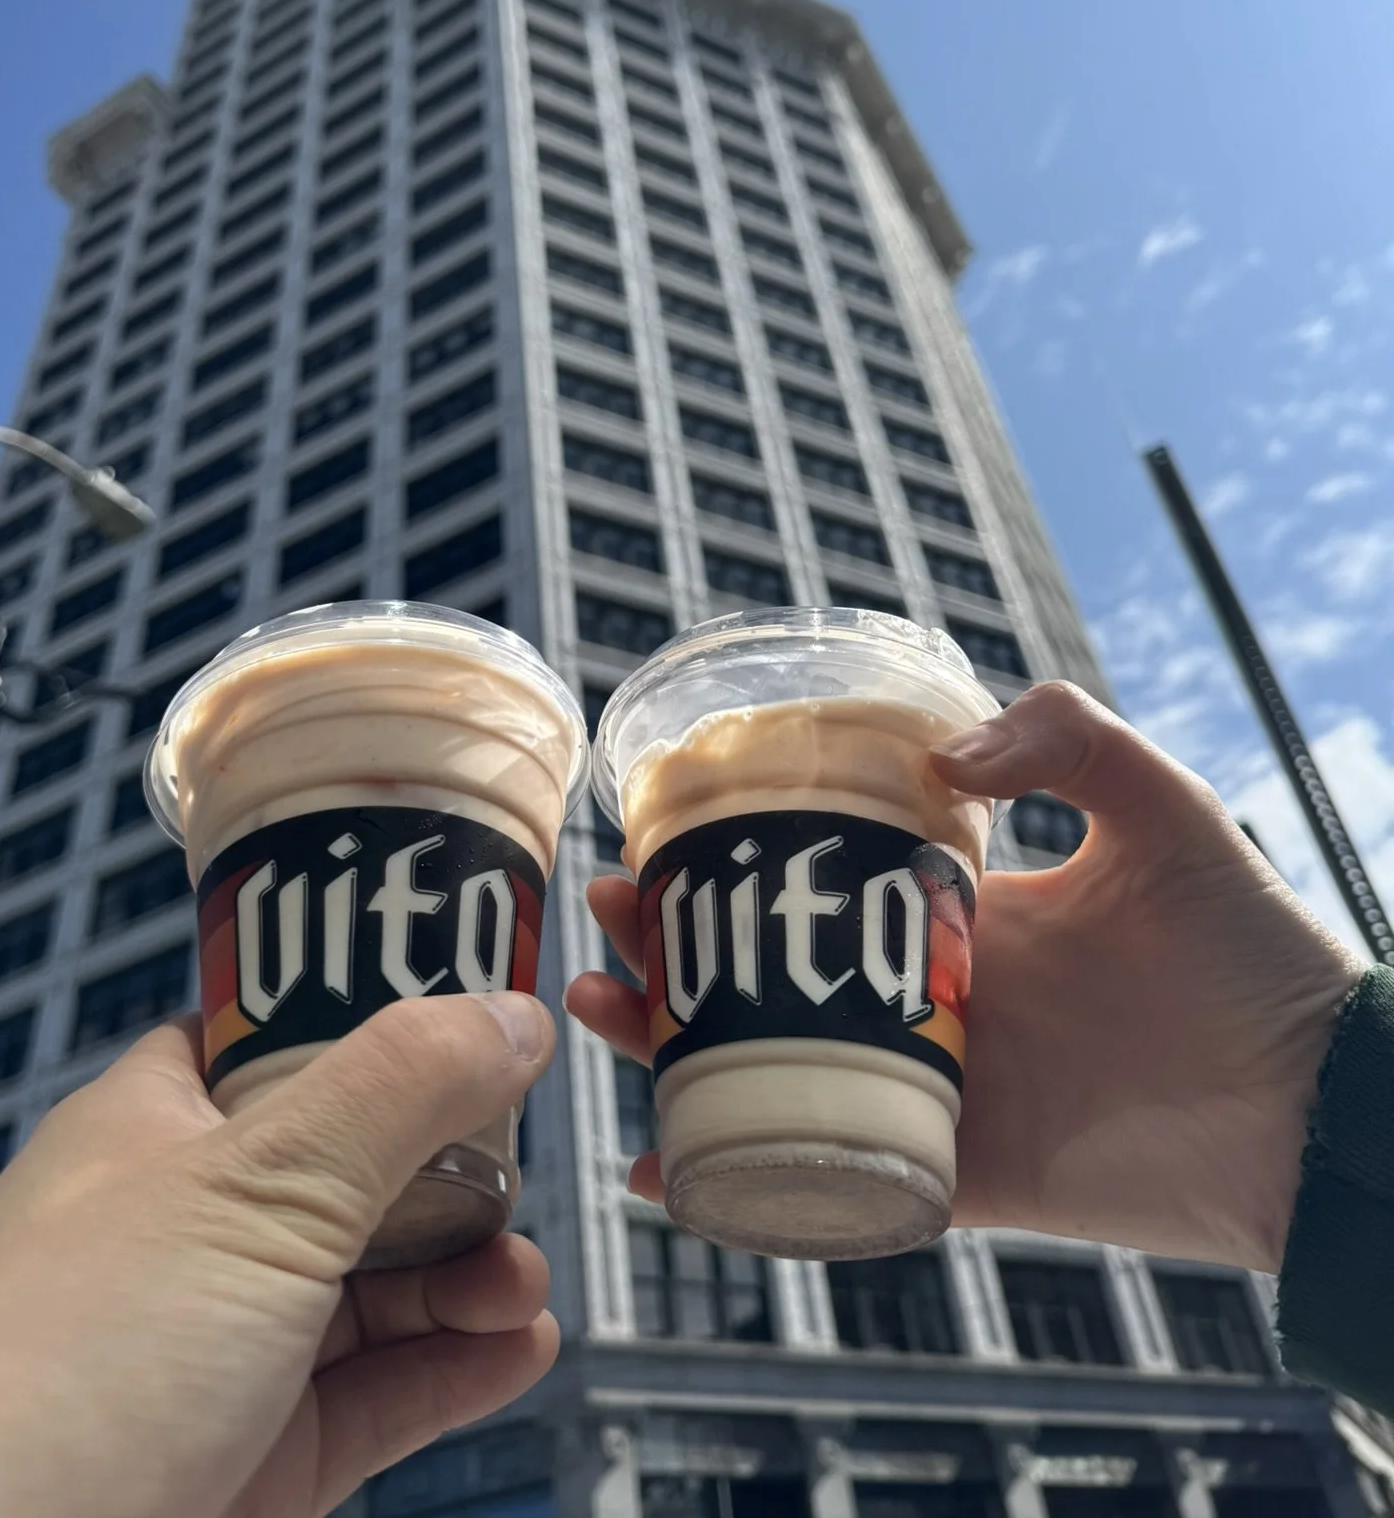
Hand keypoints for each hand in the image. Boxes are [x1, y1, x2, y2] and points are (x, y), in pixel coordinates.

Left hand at [0, 993, 558, 1517]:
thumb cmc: (62, 1359)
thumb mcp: (258, 1182)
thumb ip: (398, 1090)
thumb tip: (515, 1012)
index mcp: (167, 1126)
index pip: (287, 1037)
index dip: (386, 1018)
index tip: (485, 1011)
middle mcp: (197, 1228)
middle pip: (357, 1167)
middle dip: (454, 1165)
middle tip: (522, 1165)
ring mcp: (227, 1348)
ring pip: (380, 1286)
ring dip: (468, 1271)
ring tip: (522, 1278)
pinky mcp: (259, 1459)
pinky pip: (383, 1395)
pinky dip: (456, 1366)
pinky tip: (519, 1344)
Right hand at [566, 681, 1361, 1272]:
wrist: (1321, 1104)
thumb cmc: (1255, 950)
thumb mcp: (1166, 809)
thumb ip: (1069, 739)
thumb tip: (947, 751)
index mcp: (965, 913)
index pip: (823, 878)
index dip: (739, 859)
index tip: (664, 831)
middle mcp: (933, 999)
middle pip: (772, 975)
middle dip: (676, 950)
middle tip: (604, 922)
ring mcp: (938, 1090)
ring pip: (775, 1073)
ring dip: (678, 1052)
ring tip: (604, 1014)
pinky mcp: (957, 1176)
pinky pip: (829, 1186)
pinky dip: (741, 1187)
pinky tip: (664, 1168)